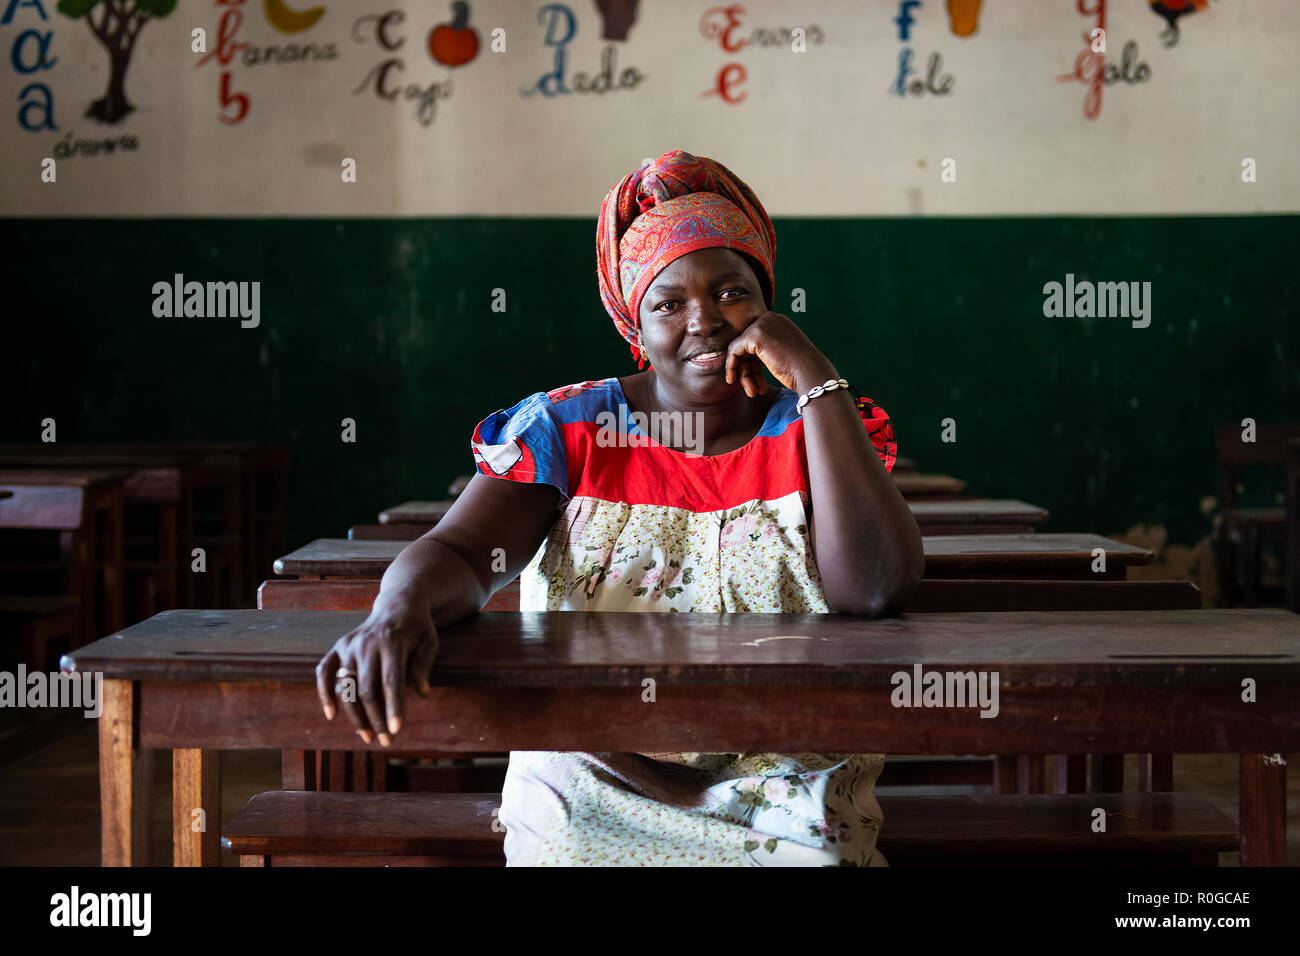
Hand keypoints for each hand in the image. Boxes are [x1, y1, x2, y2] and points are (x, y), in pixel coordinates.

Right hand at [315, 596, 438, 745]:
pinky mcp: (338, 647)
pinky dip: (323, 693)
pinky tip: (330, 714)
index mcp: (392, 641)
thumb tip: (422, 694)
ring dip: (355, 715)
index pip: (391, 681)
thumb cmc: (417, 627)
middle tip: (386, 741)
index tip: (397, 730)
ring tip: (368, 736)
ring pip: (346, 687)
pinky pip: (323, 671)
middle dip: (376, 718)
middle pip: (367, 689)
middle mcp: (366, 643)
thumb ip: (425, 665)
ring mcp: (349, 645)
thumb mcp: (430, 641)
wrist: (398, 603)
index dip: (394, 707)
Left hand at [724, 311, 837, 394]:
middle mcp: (770, 318)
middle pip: (747, 345)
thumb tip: (746, 358)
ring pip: (740, 350)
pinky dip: (731, 366)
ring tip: (751, 392)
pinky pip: (734, 350)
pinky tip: (732, 380)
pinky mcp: (755, 335)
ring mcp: (762, 325)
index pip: (756, 341)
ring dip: (744, 373)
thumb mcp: (784, 354)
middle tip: (753, 390)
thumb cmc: (802, 370)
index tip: (758, 381)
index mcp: (778, 321)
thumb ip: (768, 351)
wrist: (811, 372)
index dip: (755, 363)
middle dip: (748, 369)